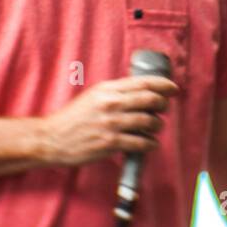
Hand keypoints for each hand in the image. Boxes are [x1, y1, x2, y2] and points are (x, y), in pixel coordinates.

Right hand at [38, 75, 179, 166]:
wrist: (52, 138)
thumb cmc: (74, 118)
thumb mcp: (93, 96)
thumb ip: (116, 93)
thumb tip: (142, 92)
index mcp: (107, 89)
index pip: (143, 82)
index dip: (164, 84)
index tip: (173, 88)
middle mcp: (111, 104)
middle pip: (150, 99)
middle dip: (163, 104)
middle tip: (164, 109)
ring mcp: (111, 124)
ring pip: (149, 121)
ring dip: (157, 125)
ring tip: (155, 127)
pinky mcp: (110, 143)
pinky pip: (141, 142)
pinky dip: (151, 144)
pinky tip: (150, 144)